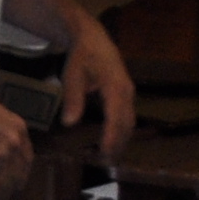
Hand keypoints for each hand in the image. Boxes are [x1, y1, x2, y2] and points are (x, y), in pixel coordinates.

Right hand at [0, 87, 36, 199]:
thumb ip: (6, 136)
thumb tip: (3, 157)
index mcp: (21, 130)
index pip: (27, 160)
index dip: (21, 175)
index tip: (15, 183)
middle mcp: (16, 142)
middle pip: (18, 175)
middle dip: (10, 190)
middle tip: (2, 198)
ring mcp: (2, 153)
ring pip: (5, 184)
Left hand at [63, 21, 138, 164]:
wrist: (93, 37)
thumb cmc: (82, 55)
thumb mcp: (73, 74)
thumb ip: (73, 98)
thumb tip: (69, 123)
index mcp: (115, 86)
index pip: (116, 117)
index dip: (111, 137)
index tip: (104, 152)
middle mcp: (127, 91)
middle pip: (127, 123)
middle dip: (118, 143)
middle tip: (106, 162)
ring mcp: (128, 92)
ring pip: (129, 121)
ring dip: (121, 139)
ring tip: (109, 156)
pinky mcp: (126, 93)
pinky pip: (127, 116)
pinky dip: (120, 130)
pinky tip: (110, 140)